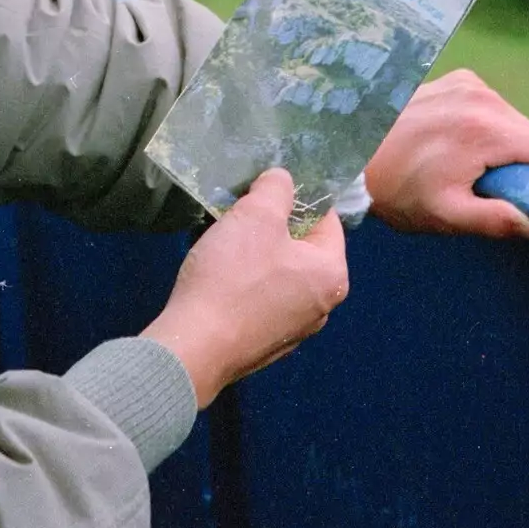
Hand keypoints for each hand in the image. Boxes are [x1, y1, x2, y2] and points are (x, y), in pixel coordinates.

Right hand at [141, 168, 348, 409]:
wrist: (196, 346)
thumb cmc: (234, 275)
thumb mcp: (256, 215)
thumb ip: (277, 188)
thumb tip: (283, 182)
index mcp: (332, 275)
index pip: (326, 218)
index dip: (296, 196)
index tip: (265, 188)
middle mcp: (323, 306)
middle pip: (301, 247)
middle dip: (272, 225)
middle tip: (241, 211)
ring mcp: (294, 330)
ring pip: (279, 272)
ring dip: (256, 252)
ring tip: (225, 239)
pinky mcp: (266, 345)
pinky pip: (262, 298)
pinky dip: (245, 282)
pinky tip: (219, 275)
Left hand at [364, 68, 528, 237]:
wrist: (353, 151)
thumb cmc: (397, 188)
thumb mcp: (446, 215)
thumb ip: (495, 220)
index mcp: (485, 130)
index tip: (526, 195)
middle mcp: (482, 98)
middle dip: (522, 164)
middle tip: (486, 185)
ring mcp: (469, 83)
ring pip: (515, 120)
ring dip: (503, 145)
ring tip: (464, 165)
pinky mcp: (458, 79)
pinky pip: (493, 106)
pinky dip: (485, 126)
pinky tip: (455, 144)